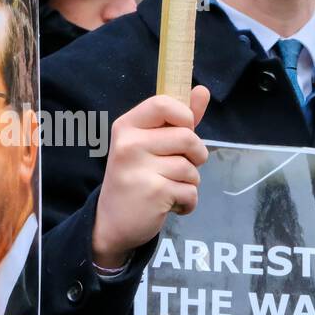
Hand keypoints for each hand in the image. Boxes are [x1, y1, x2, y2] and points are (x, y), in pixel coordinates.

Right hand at [91, 86, 210, 267]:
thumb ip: (178, 119)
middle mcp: (129, 145)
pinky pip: (191, 192)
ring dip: (189, 182)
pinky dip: (187, 202)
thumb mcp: (151, 145)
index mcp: (127, 127)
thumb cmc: (136, 177)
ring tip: (169, 188)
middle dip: (196, 155)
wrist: (112, 223)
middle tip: (181, 168)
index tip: (185, 130)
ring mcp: (139, 169)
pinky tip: (169, 205)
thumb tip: (202, 90)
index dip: (184, 115)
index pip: (163, 103)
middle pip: (187, 136)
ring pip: (191, 168)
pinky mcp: (153, 192)